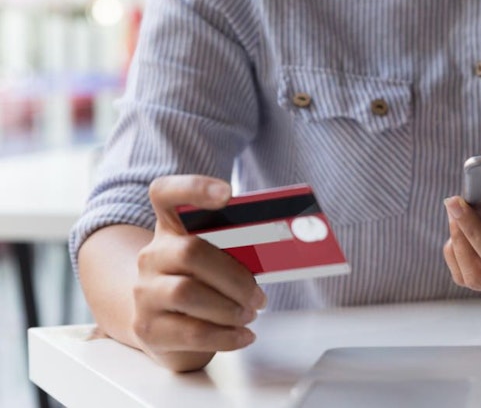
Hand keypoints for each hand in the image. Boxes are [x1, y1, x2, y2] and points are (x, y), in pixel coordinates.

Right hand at [131, 175, 266, 371]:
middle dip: (234, 276)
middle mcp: (152, 256)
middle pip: (190, 252)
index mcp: (171, 228)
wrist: (165, 323)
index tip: (229, 194)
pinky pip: (191, 332)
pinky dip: (226, 336)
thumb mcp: (220, 259)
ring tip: (249, 313)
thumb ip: (242, 246)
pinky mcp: (148, 329)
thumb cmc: (205, 284)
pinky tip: (243, 335)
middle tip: (259, 295)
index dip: (194, 188)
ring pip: (186, 292)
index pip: (167, 194)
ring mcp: (144, 292)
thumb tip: (292, 242)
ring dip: (230, 306)